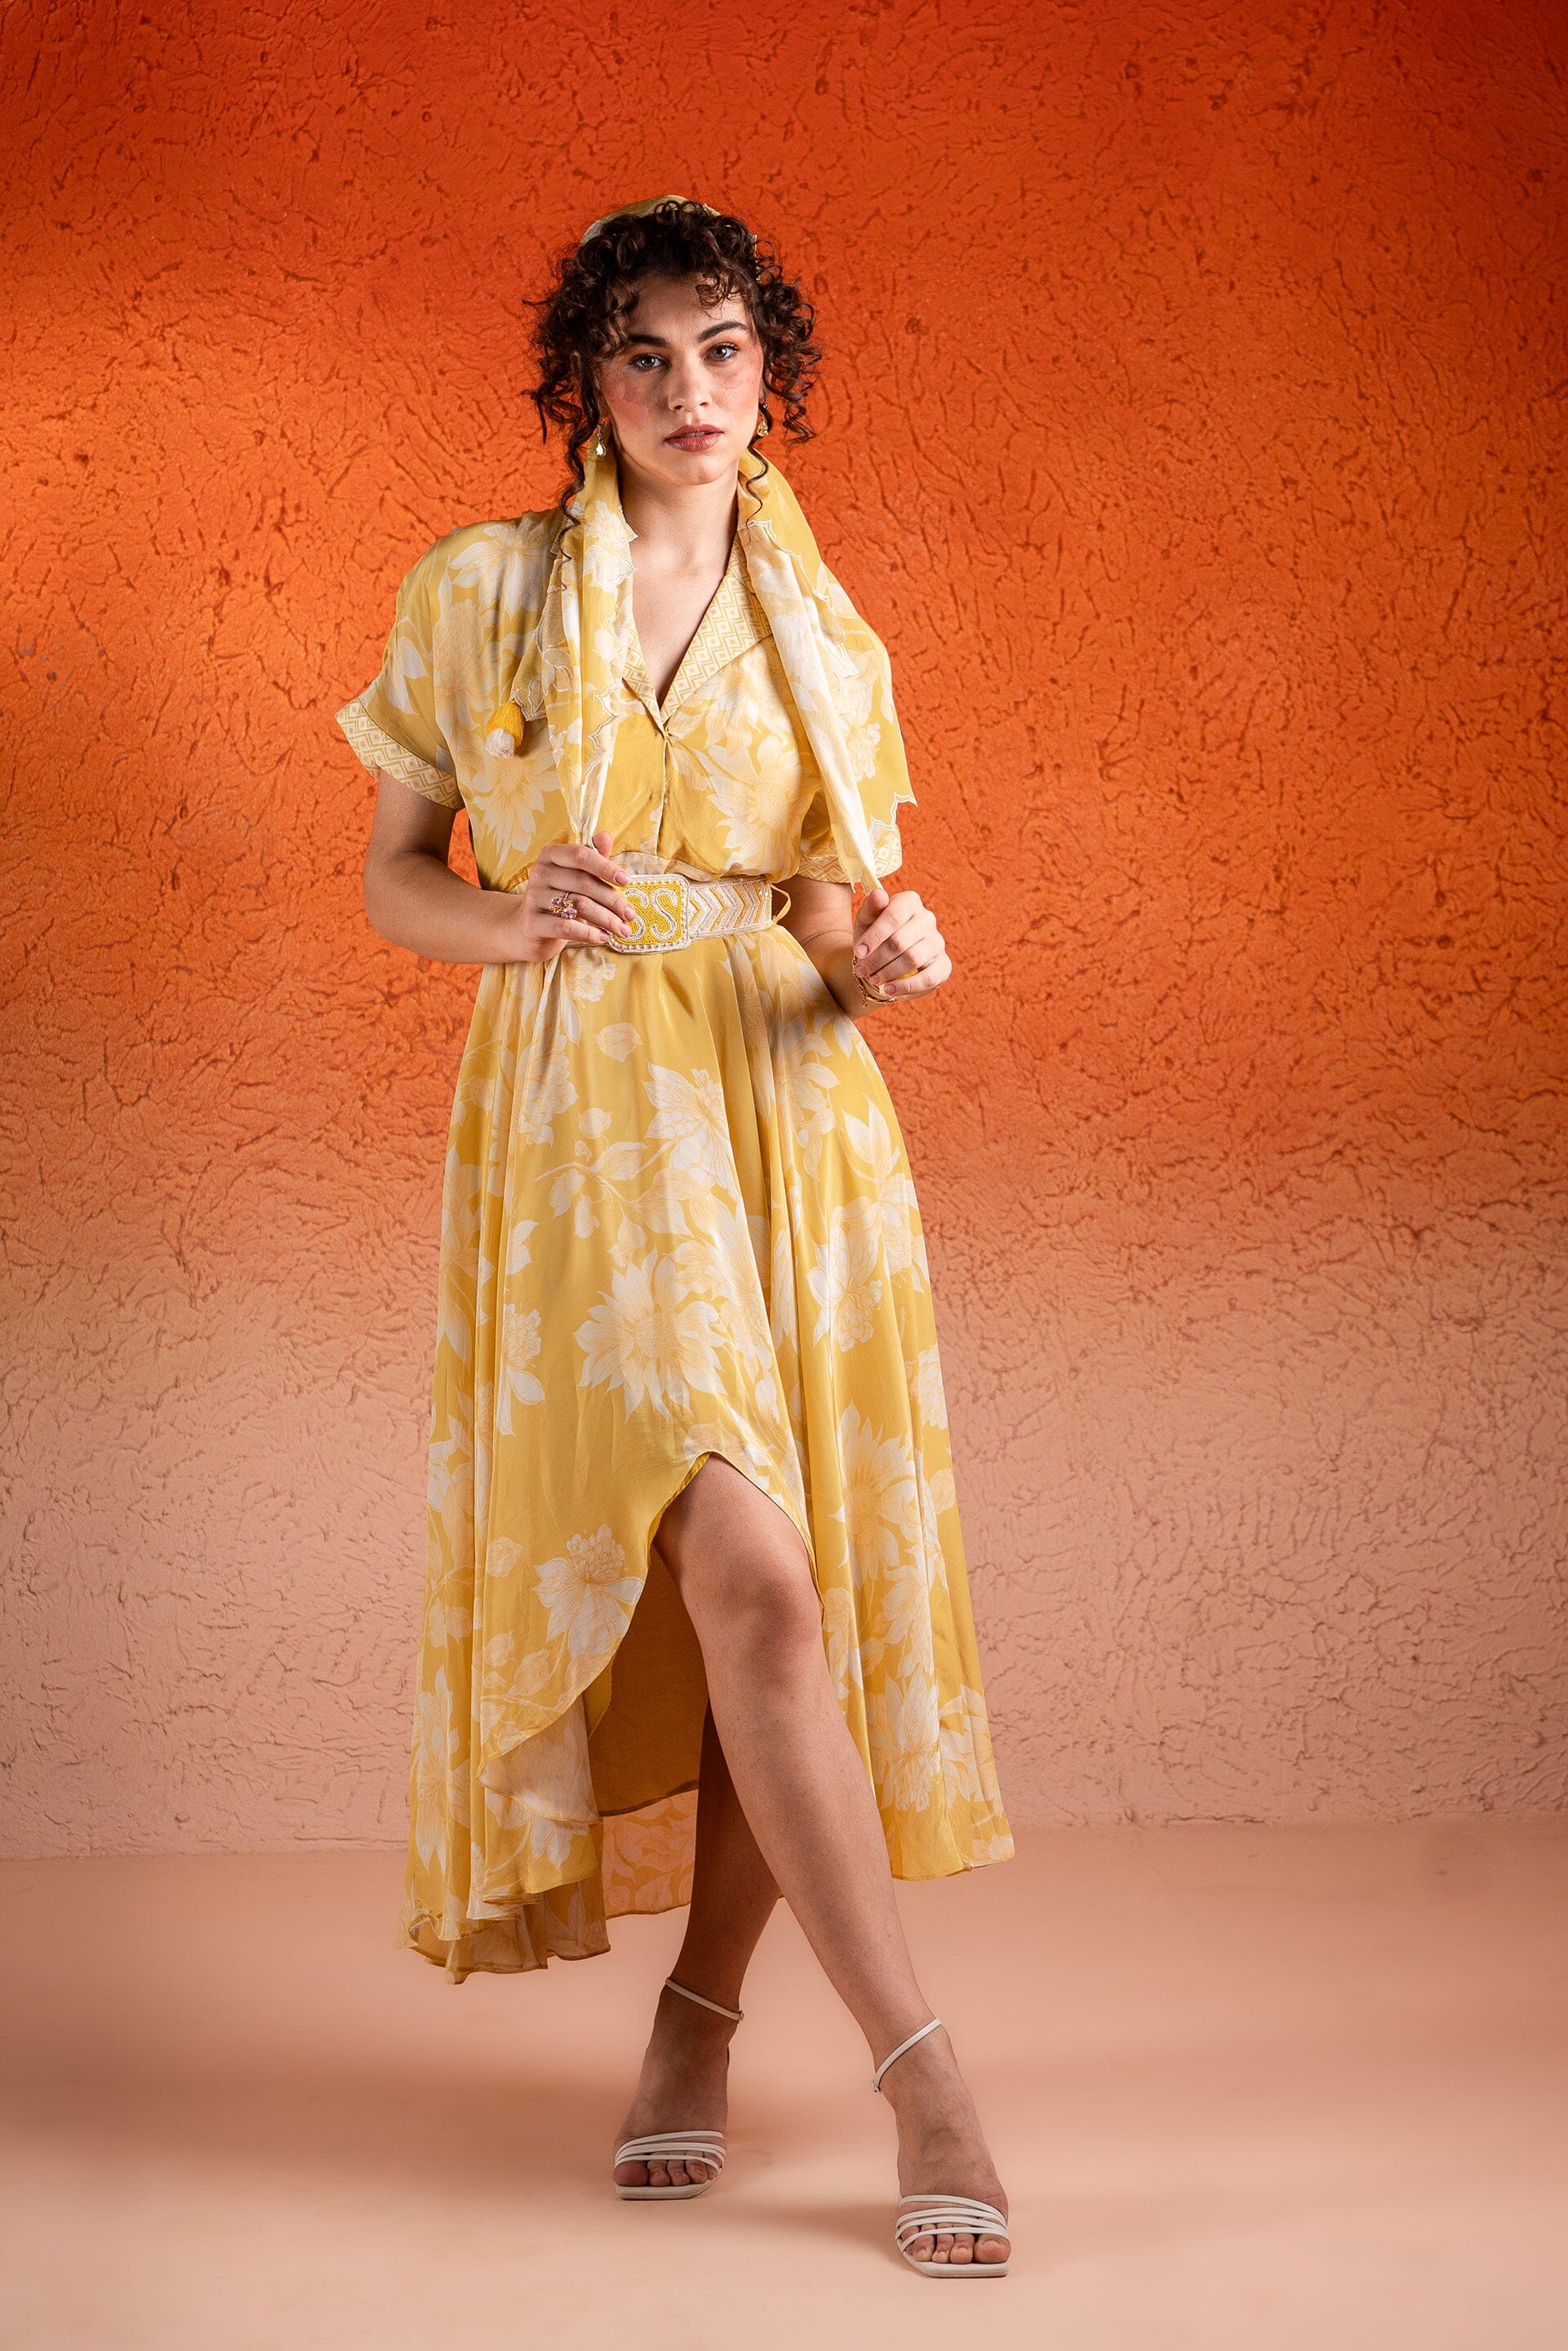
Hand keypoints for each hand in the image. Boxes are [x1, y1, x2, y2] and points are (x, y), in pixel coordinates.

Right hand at [511, 830, 635, 962]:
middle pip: (584, 883)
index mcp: (551, 855)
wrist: (528, 928)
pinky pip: (565, 927)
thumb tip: (606, 836)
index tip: (626, 881)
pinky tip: (603, 937)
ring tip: (622, 929)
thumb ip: (592, 857)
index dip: (605, 867)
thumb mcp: (575, 876)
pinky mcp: (532, 922)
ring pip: (578, 905)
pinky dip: (589, 933)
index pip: (580, 855)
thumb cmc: (558, 897)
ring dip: (606, 919)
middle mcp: (539, 872)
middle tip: (630, 915)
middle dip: (612, 900)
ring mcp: (533, 897)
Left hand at [851, 886, 950, 1003]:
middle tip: (861, 971)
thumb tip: (879, 894)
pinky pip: (929, 978)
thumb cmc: (873, 937)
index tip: (858, 952)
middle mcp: (927, 919)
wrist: (882, 961)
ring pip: (913, 959)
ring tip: (873, 979)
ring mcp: (937, 942)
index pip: (894, 915)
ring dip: (888, 972)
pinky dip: (906, 986)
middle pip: (900, 941)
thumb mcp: (865, 922)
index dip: (875, 935)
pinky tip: (889, 990)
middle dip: (877, 959)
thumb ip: (870, 907)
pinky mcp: (943, 965)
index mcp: (909, 902)